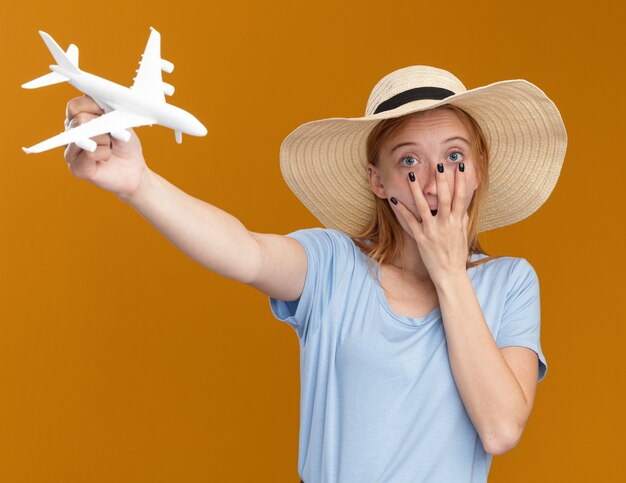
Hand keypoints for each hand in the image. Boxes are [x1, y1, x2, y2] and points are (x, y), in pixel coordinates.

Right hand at [63, 95, 148, 198]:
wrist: (134, 169)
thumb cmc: (125, 144)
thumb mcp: (122, 123)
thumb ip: (109, 113)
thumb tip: (100, 109)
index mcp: (78, 119)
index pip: (74, 106)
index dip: (94, 108)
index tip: (110, 115)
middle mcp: (70, 134)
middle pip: (78, 120)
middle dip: (102, 126)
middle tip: (112, 136)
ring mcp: (70, 151)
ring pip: (81, 136)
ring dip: (104, 140)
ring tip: (110, 146)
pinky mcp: (76, 168)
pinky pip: (89, 153)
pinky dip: (104, 153)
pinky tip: (107, 157)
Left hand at [390, 163, 469, 282]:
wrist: (450, 275)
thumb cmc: (456, 255)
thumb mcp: (463, 235)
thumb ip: (463, 219)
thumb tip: (463, 206)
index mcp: (458, 221)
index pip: (461, 197)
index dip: (461, 181)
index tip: (461, 166)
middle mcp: (446, 224)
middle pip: (445, 198)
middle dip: (442, 181)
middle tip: (439, 164)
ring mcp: (433, 231)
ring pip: (424, 206)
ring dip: (417, 190)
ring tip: (412, 176)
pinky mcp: (421, 238)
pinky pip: (409, 221)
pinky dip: (401, 210)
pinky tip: (394, 199)